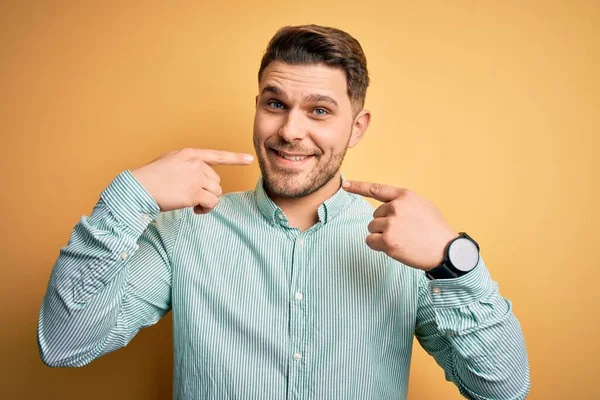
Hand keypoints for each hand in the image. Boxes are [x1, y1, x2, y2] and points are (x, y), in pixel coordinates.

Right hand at [131, 148, 253, 213]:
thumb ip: (187, 166)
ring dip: (208, 201)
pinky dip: (207, 209)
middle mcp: (195, 164)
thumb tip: (201, 178)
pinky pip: (212, 203)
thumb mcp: (170, 162)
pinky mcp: (194, 193)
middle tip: (194, 198)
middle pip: (217, 181)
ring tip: (193, 204)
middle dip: (208, 191)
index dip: (235, 159)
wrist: (138, 188)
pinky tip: (196, 210)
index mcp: (190, 154)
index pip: (217, 155)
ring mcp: (196, 178)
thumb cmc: (151, 178)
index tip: (249, 159)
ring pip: (217, 192)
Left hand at [342, 180, 457, 270]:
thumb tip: (389, 207)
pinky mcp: (388, 240)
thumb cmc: (436, 230)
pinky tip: (394, 247)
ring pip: (372, 228)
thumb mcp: (423, 206)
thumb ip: (404, 203)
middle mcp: (396, 207)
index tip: (345, 185)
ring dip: (381, 236)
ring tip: (402, 240)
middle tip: (404, 233)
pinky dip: (377, 246)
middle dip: (384, 225)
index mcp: (405, 196)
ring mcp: (391, 223)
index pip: (376, 189)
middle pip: (375, 215)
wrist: (446, 251)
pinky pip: (370, 241)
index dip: (358, 187)